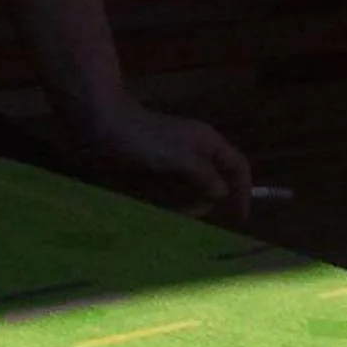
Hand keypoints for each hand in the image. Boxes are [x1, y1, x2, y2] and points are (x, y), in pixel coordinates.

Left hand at [76, 100, 253, 219]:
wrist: (103, 127)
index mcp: (208, 142)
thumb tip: (222, 193)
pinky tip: (159, 209)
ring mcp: (174, 158)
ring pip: (191, 187)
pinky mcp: (154, 167)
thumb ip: (203, 175)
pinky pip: (169, 188)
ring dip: (186, 203)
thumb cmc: (143, 139)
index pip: (237, 166)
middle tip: (189, 217)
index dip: (242, 190)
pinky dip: (169, 201)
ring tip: (175, 217)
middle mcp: (196, 150)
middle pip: (215, 180)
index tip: (239, 218)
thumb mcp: (179, 158)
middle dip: (206, 200)